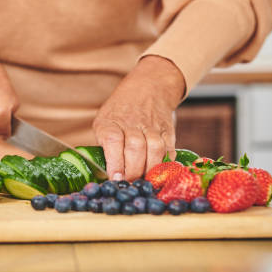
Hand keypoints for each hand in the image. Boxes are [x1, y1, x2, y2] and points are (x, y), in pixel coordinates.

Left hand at [93, 56, 184, 180]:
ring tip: (144, 180)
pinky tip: (157, 172)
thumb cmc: (120, 112)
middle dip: (133, 171)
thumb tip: (102, 175)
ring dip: (150, 169)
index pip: (113, 141)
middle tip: (129, 184)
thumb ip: (104, 145)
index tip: (115, 178)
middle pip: (135, 148)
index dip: (115, 161)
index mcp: (111, 121)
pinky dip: (164, 164)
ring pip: (155, 149)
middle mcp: (131, 122)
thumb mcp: (104, 122)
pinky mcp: (167, 130)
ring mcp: (152, 126)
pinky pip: (168, 149)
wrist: (148, 87)